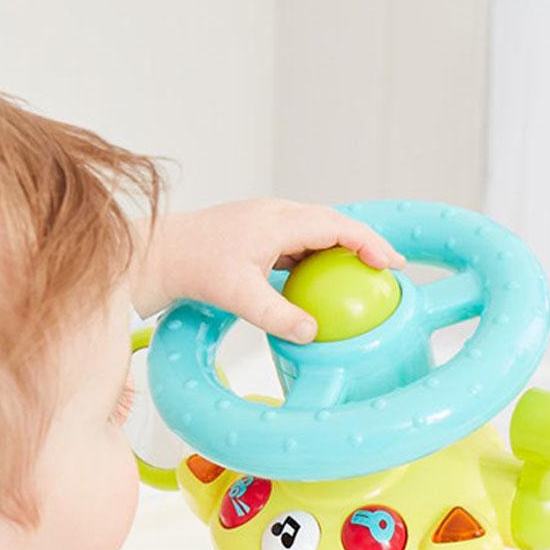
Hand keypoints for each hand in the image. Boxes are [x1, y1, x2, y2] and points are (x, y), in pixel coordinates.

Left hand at [132, 198, 405, 342]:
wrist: (156, 255)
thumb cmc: (193, 267)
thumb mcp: (239, 295)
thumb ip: (277, 315)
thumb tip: (312, 334)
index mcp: (278, 220)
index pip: (337, 226)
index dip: (369, 243)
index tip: (392, 263)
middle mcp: (274, 215)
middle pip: (331, 224)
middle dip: (361, 245)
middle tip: (385, 271)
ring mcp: (263, 224)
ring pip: (312, 234)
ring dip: (336, 252)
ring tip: (357, 278)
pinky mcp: (253, 237)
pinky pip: (293, 246)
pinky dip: (311, 261)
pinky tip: (315, 285)